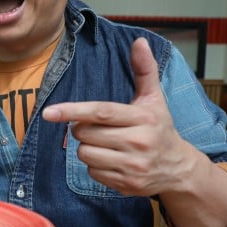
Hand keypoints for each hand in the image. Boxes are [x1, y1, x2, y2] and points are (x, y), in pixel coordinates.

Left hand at [40, 38, 196, 196]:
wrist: (178, 168)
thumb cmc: (160, 128)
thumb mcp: (154, 99)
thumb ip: (144, 70)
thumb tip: (139, 41)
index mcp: (144, 118)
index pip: (100, 112)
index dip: (72, 110)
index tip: (49, 112)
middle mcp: (139, 142)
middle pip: (86, 134)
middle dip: (83, 129)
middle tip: (100, 128)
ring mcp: (133, 166)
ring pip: (85, 154)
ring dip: (87, 148)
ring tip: (107, 144)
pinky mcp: (127, 185)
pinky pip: (92, 172)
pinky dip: (95, 166)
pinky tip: (112, 160)